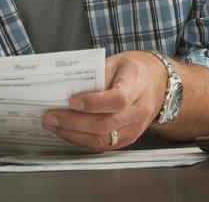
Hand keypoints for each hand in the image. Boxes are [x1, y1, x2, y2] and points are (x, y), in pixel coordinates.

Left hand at [41, 51, 166, 149]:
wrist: (157, 84)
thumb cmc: (134, 70)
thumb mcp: (116, 62)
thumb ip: (96, 74)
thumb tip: (70, 87)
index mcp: (136, 86)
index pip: (116, 100)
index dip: (93, 103)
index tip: (72, 100)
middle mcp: (138, 111)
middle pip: (105, 124)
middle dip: (73, 123)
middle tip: (50, 117)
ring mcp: (135, 128)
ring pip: (103, 139)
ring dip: (74, 135)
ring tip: (54, 126)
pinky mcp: (130, 139)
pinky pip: (105, 145)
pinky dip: (84, 141)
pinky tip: (68, 133)